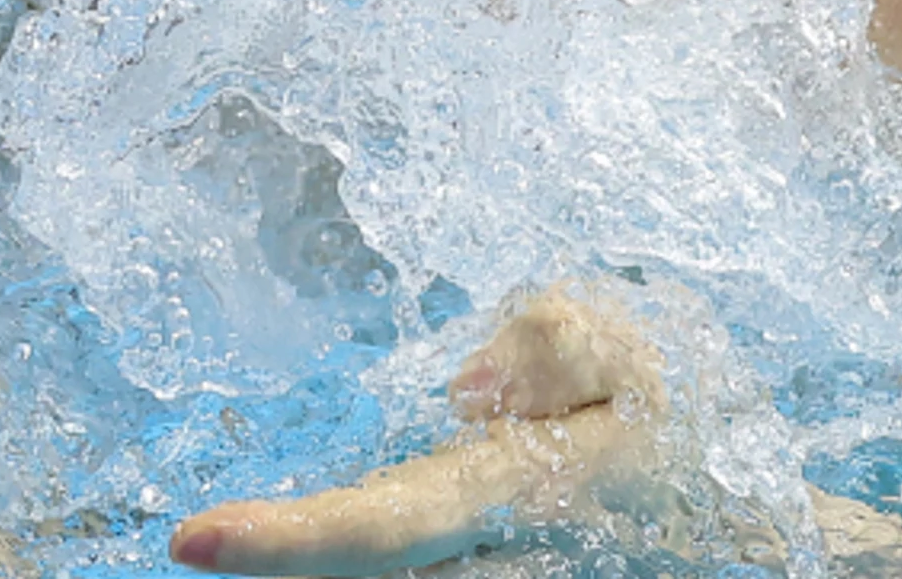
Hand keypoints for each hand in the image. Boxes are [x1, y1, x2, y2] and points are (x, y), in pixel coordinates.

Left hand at [170, 287, 682, 575]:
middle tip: (201, 540)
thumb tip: (469, 393)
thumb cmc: (654, 407)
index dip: (289, 542)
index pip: (389, 529)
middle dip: (279, 566)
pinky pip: (408, 575)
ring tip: (241, 538)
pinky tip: (298, 549)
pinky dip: (337, 560)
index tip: (191, 538)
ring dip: (304, 567)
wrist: (710, 491)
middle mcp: (501, 562)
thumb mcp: (627, 346)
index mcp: (527, 493)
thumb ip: (552, 346)